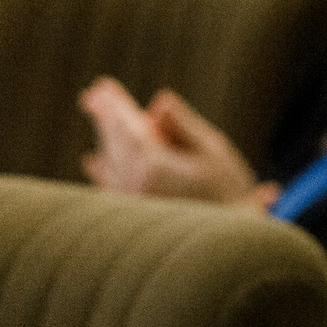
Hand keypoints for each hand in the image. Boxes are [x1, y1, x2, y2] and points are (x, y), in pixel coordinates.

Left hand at [78, 80, 268, 205]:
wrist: (233, 240)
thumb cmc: (230, 194)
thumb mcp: (214, 152)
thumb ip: (183, 126)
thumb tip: (159, 102)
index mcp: (154, 165)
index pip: (127, 126)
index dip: (116, 104)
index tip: (104, 86)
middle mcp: (135, 184)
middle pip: (113, 143)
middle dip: (105, 117)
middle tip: (94, 95)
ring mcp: (131, 202)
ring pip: (109, 163)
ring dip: (104, 139)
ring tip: (98, 116)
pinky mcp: (134, 217)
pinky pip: (110, 188)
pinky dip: (101, 170)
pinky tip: (93, 160)